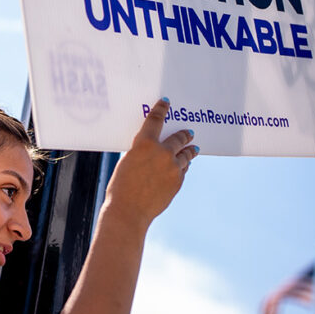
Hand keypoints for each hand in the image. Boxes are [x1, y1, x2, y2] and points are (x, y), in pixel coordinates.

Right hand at [103, 98, 197, 227]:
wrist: (129, 210)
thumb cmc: (120, 186)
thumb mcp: (127, 162)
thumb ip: (142, 153)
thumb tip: (153, 151)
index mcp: (144, 144)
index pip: (155, 121)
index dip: (161, 110)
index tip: (166, 103)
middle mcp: (162, 153)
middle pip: (178, 138)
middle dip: (183, 134)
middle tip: (188, 132)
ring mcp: (173, 168)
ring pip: (185, 155)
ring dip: (189, 151)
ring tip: (193, 148)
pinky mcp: (178, 181)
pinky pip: (183, 170)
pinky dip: (183, 166)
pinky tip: (183, 166)